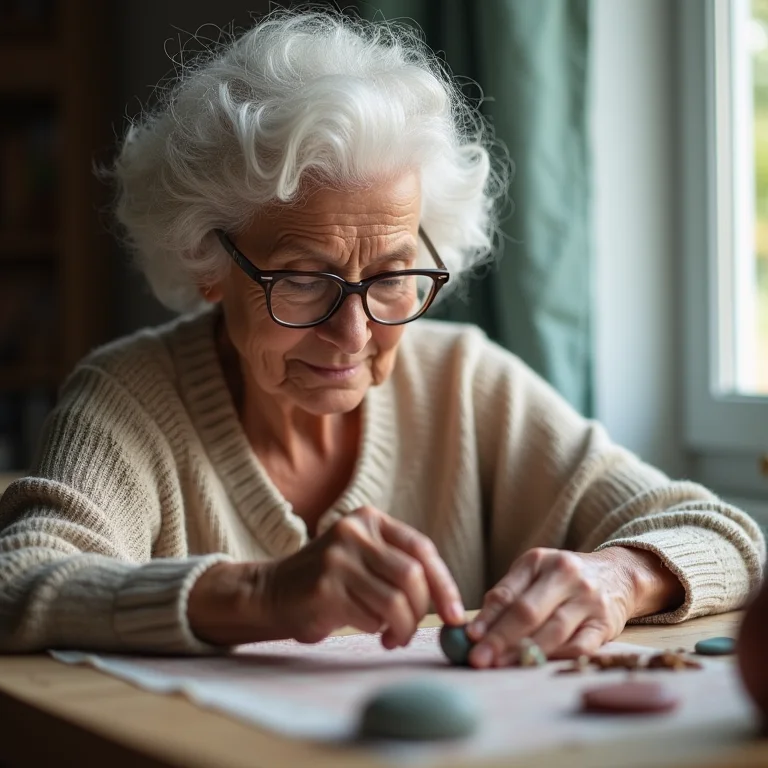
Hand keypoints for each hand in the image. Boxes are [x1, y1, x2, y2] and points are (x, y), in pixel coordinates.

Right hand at [188, 506, 464, 646]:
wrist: (272, 591)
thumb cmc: (329, 580)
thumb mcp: (363, 555)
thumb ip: (397, 563)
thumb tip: (448, 599)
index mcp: (368, 519)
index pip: (422, 548)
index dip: (445, 583)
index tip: (457, 613)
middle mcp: (354, 533)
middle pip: (413, 576)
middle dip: (423, 610)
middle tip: (414, 629)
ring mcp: (338, 559)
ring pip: (396, 601)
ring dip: (403, 627)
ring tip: (394, 636)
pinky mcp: (325, 589)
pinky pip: (371, 617)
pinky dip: (378, 630)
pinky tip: (371, 631)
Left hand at [465, 546, 682, 668]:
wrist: (617, 574)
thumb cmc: (562, 578)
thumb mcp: (534, 573)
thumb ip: (508, 595)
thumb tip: (475, 629)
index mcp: (540, 560)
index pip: (508, 592)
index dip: (487, 616)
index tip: (469, 637)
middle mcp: (566, 575)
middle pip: (528, 612)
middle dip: (500, 638)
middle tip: (479, 659)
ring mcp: (588, 600)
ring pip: (552, 631)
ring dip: (523, 652)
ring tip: (500, 665)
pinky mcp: (606, 624)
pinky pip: (579, 647)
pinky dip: (556, 658)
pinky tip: (536, 666)